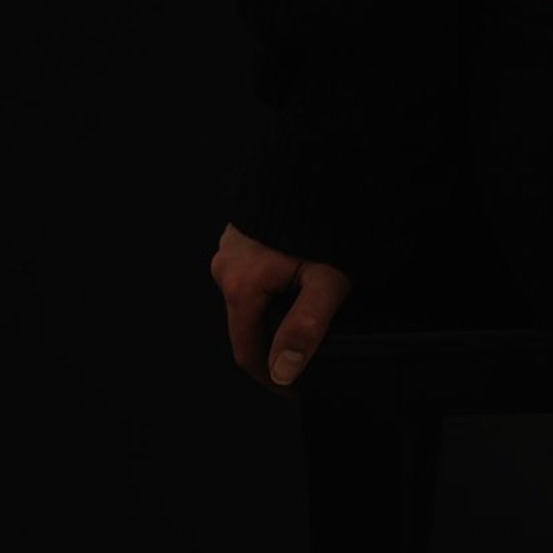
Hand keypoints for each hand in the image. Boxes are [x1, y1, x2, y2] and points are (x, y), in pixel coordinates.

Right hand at [210, 221, 352, 389]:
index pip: (247, 352)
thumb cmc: (327, 218)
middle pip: (247, 326)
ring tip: (309, 318)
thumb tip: (284, 371)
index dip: (273, 378)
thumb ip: (306, 326)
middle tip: (309, 354)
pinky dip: (273, 290)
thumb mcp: (327, 279)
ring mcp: (230, 248)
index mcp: (239, 283)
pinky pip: (251, 275)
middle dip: (274, 345)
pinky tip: (299, 285)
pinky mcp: (242, 235)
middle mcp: (225, 266)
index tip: (298, 389)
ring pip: (250, 300)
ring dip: (274, 315)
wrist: (324, 163)